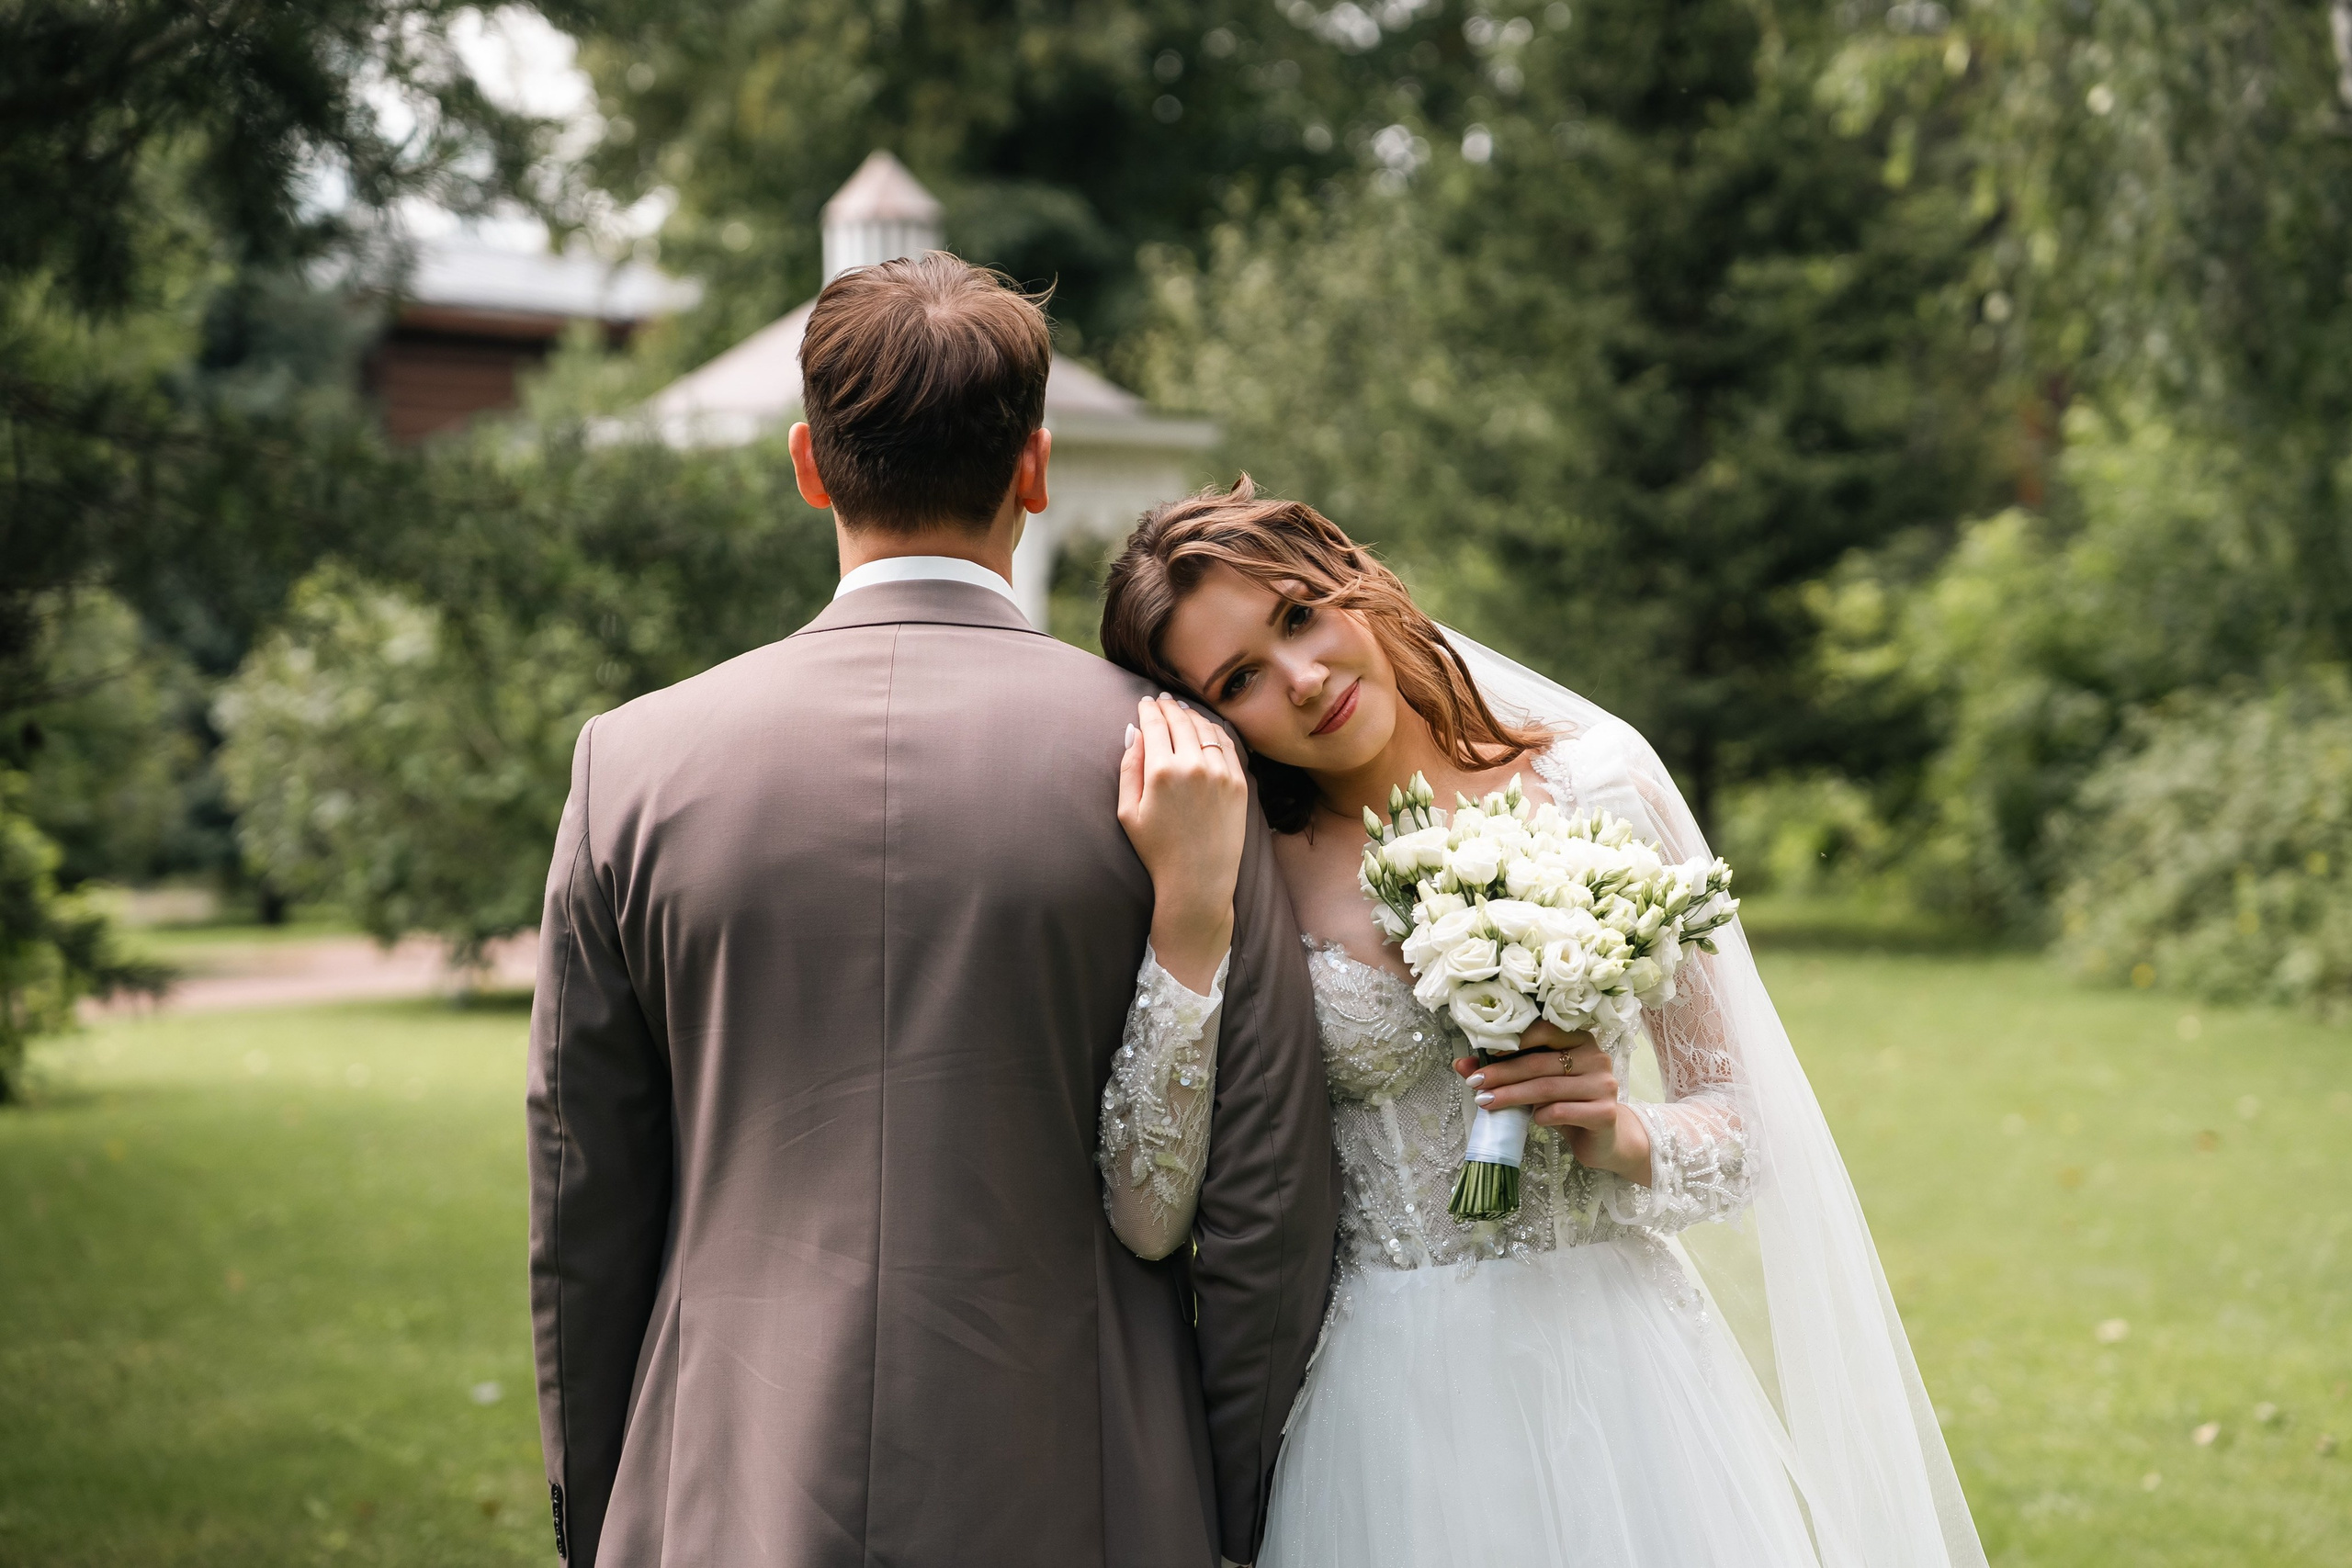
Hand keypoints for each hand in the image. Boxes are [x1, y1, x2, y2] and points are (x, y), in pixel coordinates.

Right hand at [1118, 694, 1246, 992]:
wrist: (1198, 880)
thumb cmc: (1157, 850)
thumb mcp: (1128, 811)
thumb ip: (1129, 768)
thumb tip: (1134, 732)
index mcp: (1161, 771)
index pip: (1155, 724)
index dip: (1148, 709)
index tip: (1145, 702)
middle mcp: (1193, 766)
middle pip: (1181, 721)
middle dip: (1169, 707)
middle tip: (1163, 700)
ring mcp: (1220, 773)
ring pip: (1206, 728)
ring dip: (1192, 715)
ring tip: (1183, 711)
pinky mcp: (1239, 783)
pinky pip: (1227, 746)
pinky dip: (1215, 732)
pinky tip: (1207, 729)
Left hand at [1452, 1020, 1652, 1183]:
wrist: (1603, 1138)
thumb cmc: (1567, 1104)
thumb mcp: (1537, 1084)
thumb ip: (1505, 1070)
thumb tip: (1461, 1064)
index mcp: (1579, 1040)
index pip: (1544, 1030)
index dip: (1513, 1041)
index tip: (1484, 1053)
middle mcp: (1596, 1057)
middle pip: (1539, 1062)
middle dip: (1502, 1073)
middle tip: (1474, 1084)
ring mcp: (1604, 1084)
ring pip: (1548, 1087)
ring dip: (1512, 1095)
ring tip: (1486, 1102)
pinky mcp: (1605, 1113)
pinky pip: (1564, 1111)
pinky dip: (1541, 1115)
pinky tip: (1531, 1120)